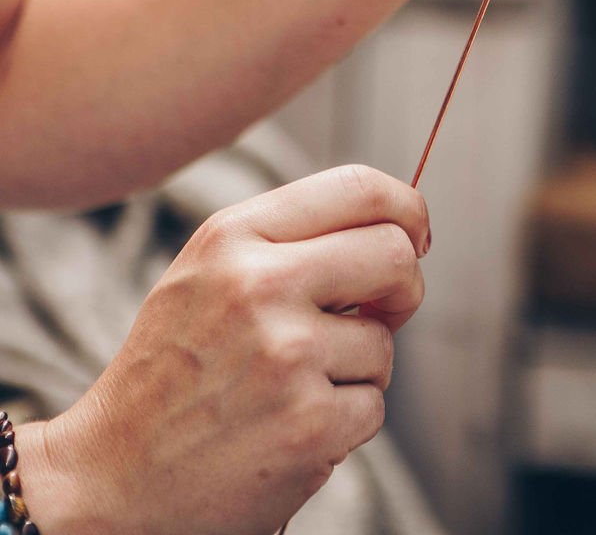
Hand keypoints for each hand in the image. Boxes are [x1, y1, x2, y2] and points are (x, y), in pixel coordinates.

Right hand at [17, 166, 429, 534]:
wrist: (109, 478)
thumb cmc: (171, 369)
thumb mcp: (207, 272)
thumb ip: (289, 240)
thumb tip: (397, 230)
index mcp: (235, 236)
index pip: (360, 188)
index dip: (407, 209)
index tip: (414, 234)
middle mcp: (260, 285)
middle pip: (394, 255)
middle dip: (404, 286)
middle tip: (382, 310)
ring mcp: (287, 356)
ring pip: (384, 343)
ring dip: (357, 369)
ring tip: (291, 388)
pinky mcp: (308, 425)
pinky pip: (372, 407)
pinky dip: (343, 423)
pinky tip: (287, 429)